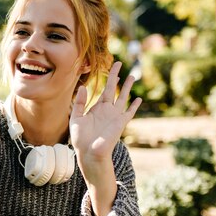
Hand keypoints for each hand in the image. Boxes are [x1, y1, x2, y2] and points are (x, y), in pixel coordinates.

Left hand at [70, 62, 140, 184]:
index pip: (103, 90)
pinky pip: (129, 112)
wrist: (88, 153)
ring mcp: (114, 116)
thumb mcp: (76, 118)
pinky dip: (134, 106)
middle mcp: (107, 110)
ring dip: (127, 87)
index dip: (107, 79)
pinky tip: (138, 99)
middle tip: (120, 63)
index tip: (110, 68)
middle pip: (113, 89)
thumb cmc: (81, 139)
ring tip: (133, 76)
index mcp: (96, 108)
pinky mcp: (120, 123)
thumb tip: (82, 87)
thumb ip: (79, 103)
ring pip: (123, 97)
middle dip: (116, 76)